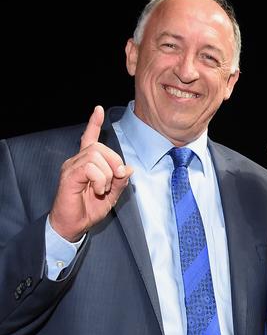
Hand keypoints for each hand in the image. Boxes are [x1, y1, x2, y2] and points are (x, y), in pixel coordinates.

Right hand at [49, 106, 133, 241]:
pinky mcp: (69, 175)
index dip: (94, 123)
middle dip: (115, 162)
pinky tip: (97, 190)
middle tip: (115, 180)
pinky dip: (100, 179)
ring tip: (102, 189)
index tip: (98, 109)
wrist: (73, 225)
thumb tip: (130, 169)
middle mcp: (77, 161)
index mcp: (87, 164)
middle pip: (100, 148)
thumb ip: (120, 182)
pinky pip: (90, 167)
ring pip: (96, 156)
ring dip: (107, 174)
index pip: (89, 138)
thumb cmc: (89, 210)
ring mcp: (71, 167)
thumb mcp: (112, 196)